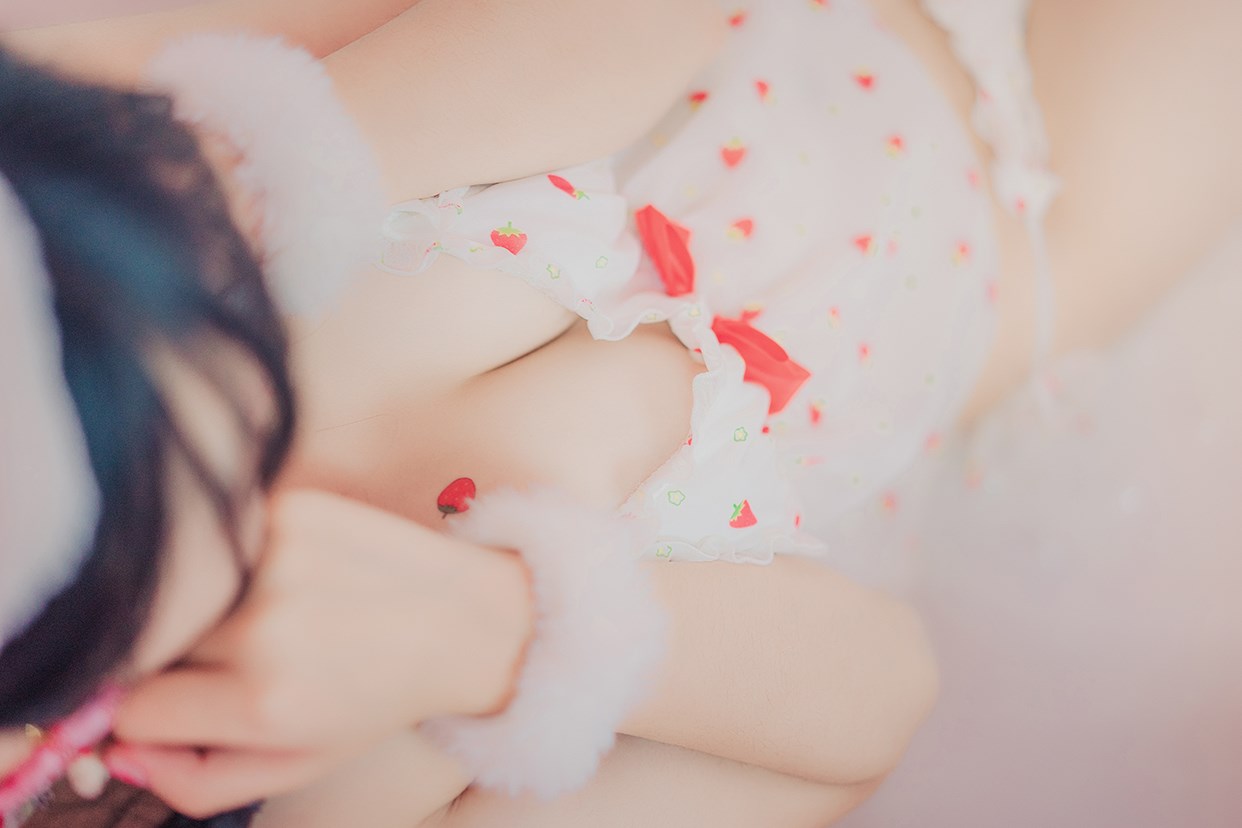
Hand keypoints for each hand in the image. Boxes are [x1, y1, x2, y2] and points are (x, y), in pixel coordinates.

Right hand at [106, 490, 530, 817]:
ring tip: (269, 615)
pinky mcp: (288, 504)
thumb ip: (193, 779)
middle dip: (175, 660)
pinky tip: (286, 573)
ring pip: (175, 589)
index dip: (154, 712)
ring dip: (202, 607)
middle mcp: (266, 625)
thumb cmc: (376, 696)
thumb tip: (113, 748)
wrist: (464, 618)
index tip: (188, 703)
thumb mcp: (297, 764)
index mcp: (266, 702)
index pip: (133, 709)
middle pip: (145, 645)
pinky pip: (212, 538)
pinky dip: (230, 558)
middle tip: (234, 661)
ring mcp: (275, 554)